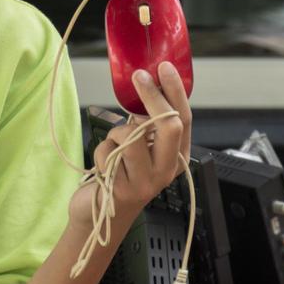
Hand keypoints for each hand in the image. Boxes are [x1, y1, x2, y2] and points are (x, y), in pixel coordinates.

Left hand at [69, 61, 192, 231]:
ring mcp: (145, 182)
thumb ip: (148, 128)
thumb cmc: (122, 175)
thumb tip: (146, 88)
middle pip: (168, 125)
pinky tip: (104, 166)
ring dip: (116, 132)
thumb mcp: (142, 150)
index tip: (164, 67)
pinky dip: (101, 151)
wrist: (100, 216)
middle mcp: (166, 171)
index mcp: (177, 158)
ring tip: (114, 146)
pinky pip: (108, 151)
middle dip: (151, 97)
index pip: (184, 119)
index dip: (175, 91)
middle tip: (138, 76)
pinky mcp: (121, 188)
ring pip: (131, 136)